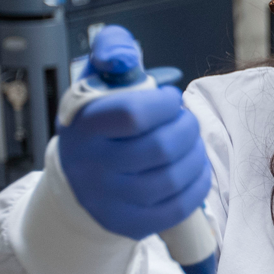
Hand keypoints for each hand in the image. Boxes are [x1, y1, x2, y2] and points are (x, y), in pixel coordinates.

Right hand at [57, 27, 210, 239]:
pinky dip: (196, 182)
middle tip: (185, 120)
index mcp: (83, 126)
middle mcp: (91, 167)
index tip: (169, 98)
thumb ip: (112, 49)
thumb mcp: (96, 78)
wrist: (77, 179)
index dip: (165, 103)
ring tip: (190, 142)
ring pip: (173, 178)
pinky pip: (178, 207)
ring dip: (195, 154)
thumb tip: (125, 58)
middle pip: (161, 148)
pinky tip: (192, 168)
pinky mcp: (129, 223)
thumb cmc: (97, 122)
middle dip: (187, 127)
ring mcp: (110, 200)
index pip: (133, 114)